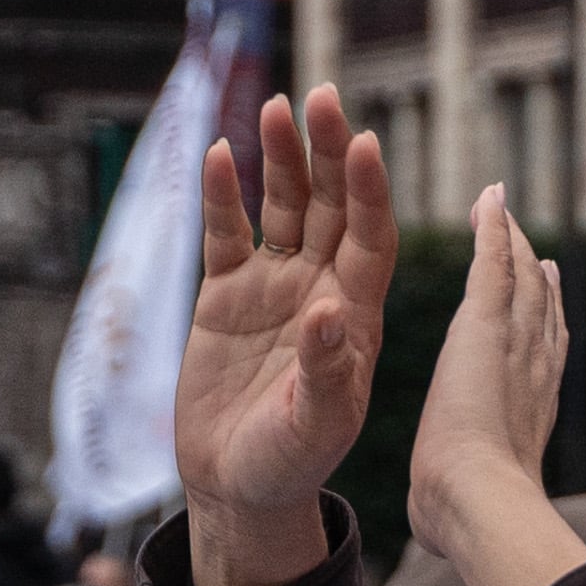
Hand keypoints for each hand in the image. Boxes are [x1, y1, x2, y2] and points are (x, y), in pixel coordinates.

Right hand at [176, 86, 391, 585]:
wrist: (237, 487)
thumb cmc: (290, 463)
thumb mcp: (315, 428)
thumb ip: (325, 372)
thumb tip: (328, 314)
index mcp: (357, 315)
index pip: (370, 237)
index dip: (369, 192)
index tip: (365, 144)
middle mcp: (320, 288)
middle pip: (329, 205)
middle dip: (327, 152)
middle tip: (322, 98)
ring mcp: (273, 287)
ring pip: (281, 207)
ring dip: (279, 158)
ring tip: (274, 107)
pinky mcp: (225, 296)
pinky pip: (225, 235)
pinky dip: (220, 196)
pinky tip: (215, 154)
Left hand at [404, 186, 564, 562]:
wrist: (477, 503)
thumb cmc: (468, 522)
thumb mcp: (463, 509)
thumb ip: (453, 510)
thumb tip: (441, 540)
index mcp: (530, 411)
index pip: (543, 355)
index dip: (545, 324)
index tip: (545, 297)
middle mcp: (535, 369)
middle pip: (540, 308)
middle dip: (535, 276)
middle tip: (527, 245)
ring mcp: (515, 343)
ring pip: (519, 279)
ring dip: (511, 243)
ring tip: (503, 214)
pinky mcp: (485, 325)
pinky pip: (492, 263)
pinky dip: (493, 229)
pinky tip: (490, 200)